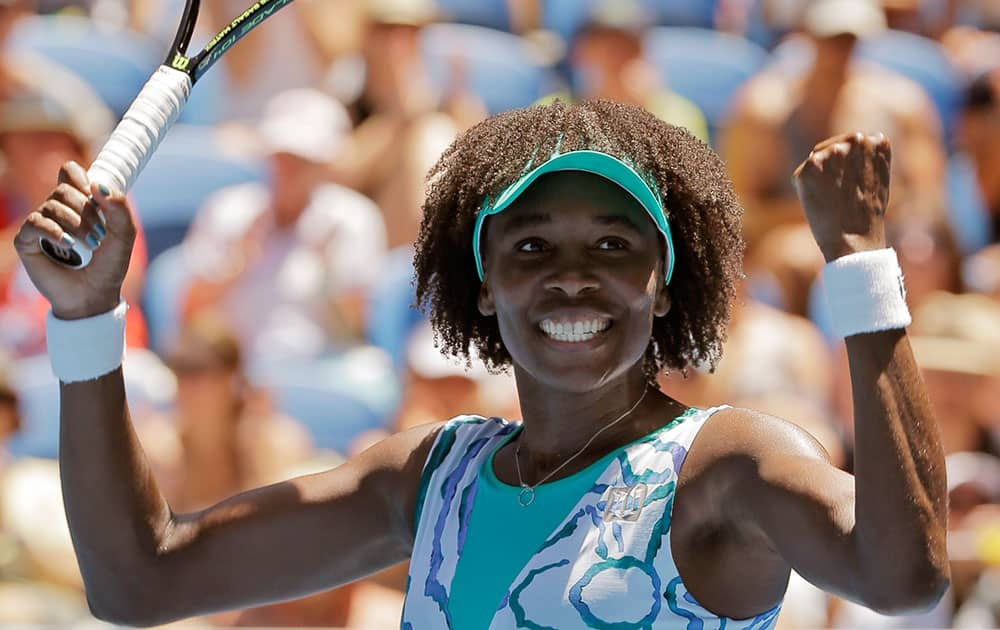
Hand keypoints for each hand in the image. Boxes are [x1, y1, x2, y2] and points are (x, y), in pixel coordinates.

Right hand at [12, 162, 135, 319]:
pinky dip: (52, 231)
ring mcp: (40, 225)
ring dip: (75, 224)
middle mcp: (56, 211)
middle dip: (86, 210)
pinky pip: (34, 223)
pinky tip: (66, 244)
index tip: (92, 191)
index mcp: (78, 204)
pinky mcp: (27, 242)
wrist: (95, 295)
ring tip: (90, 245)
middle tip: (99, 235)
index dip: (78, 176)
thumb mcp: (124, 234)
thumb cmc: (109, 265)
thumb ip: (119, 207)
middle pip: (63, 189)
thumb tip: (97, 185)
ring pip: (51, 205)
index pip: (68, 173)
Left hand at [793, 132, 890, 261]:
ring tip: (832, 197)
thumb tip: (858, 141)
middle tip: (840, 194)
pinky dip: (805, 185)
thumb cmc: (867, 214)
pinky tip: (819, 199)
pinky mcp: (812, 165)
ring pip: (817, 157)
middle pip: (834, 147)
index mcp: (876, 141)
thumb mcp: (879, 179)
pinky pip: (803, 172)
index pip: (853, 143)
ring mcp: (833, 151)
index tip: (852, 185)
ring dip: (819, 175)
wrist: (854, 237)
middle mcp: (856, 140)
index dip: (848, 166)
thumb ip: (868, 158)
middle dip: (833, 167)